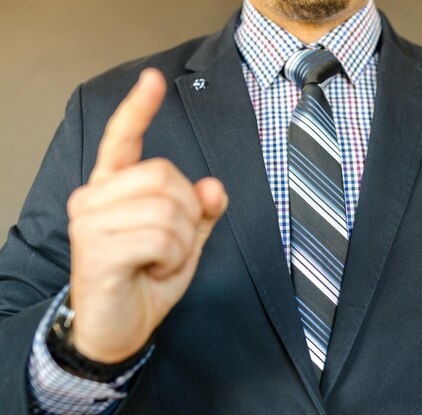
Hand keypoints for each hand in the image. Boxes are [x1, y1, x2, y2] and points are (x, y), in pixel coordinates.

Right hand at [66, 68, 227, 362]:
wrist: (119, 329)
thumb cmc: (146, 279)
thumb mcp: (184, 241)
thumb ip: (200, 211)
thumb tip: (213, 186)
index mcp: (113, 189)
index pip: (122, 139)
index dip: (139, 109)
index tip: (153, 80)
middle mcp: (93, 197)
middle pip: (165, 175)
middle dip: (188, 214)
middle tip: (173, 245)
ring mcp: (89, 222)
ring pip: (167, 207)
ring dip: (182, 242)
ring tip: (160, 261)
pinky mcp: (95, 249)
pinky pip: (161, 237)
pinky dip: (172, 258)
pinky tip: (153, 270)